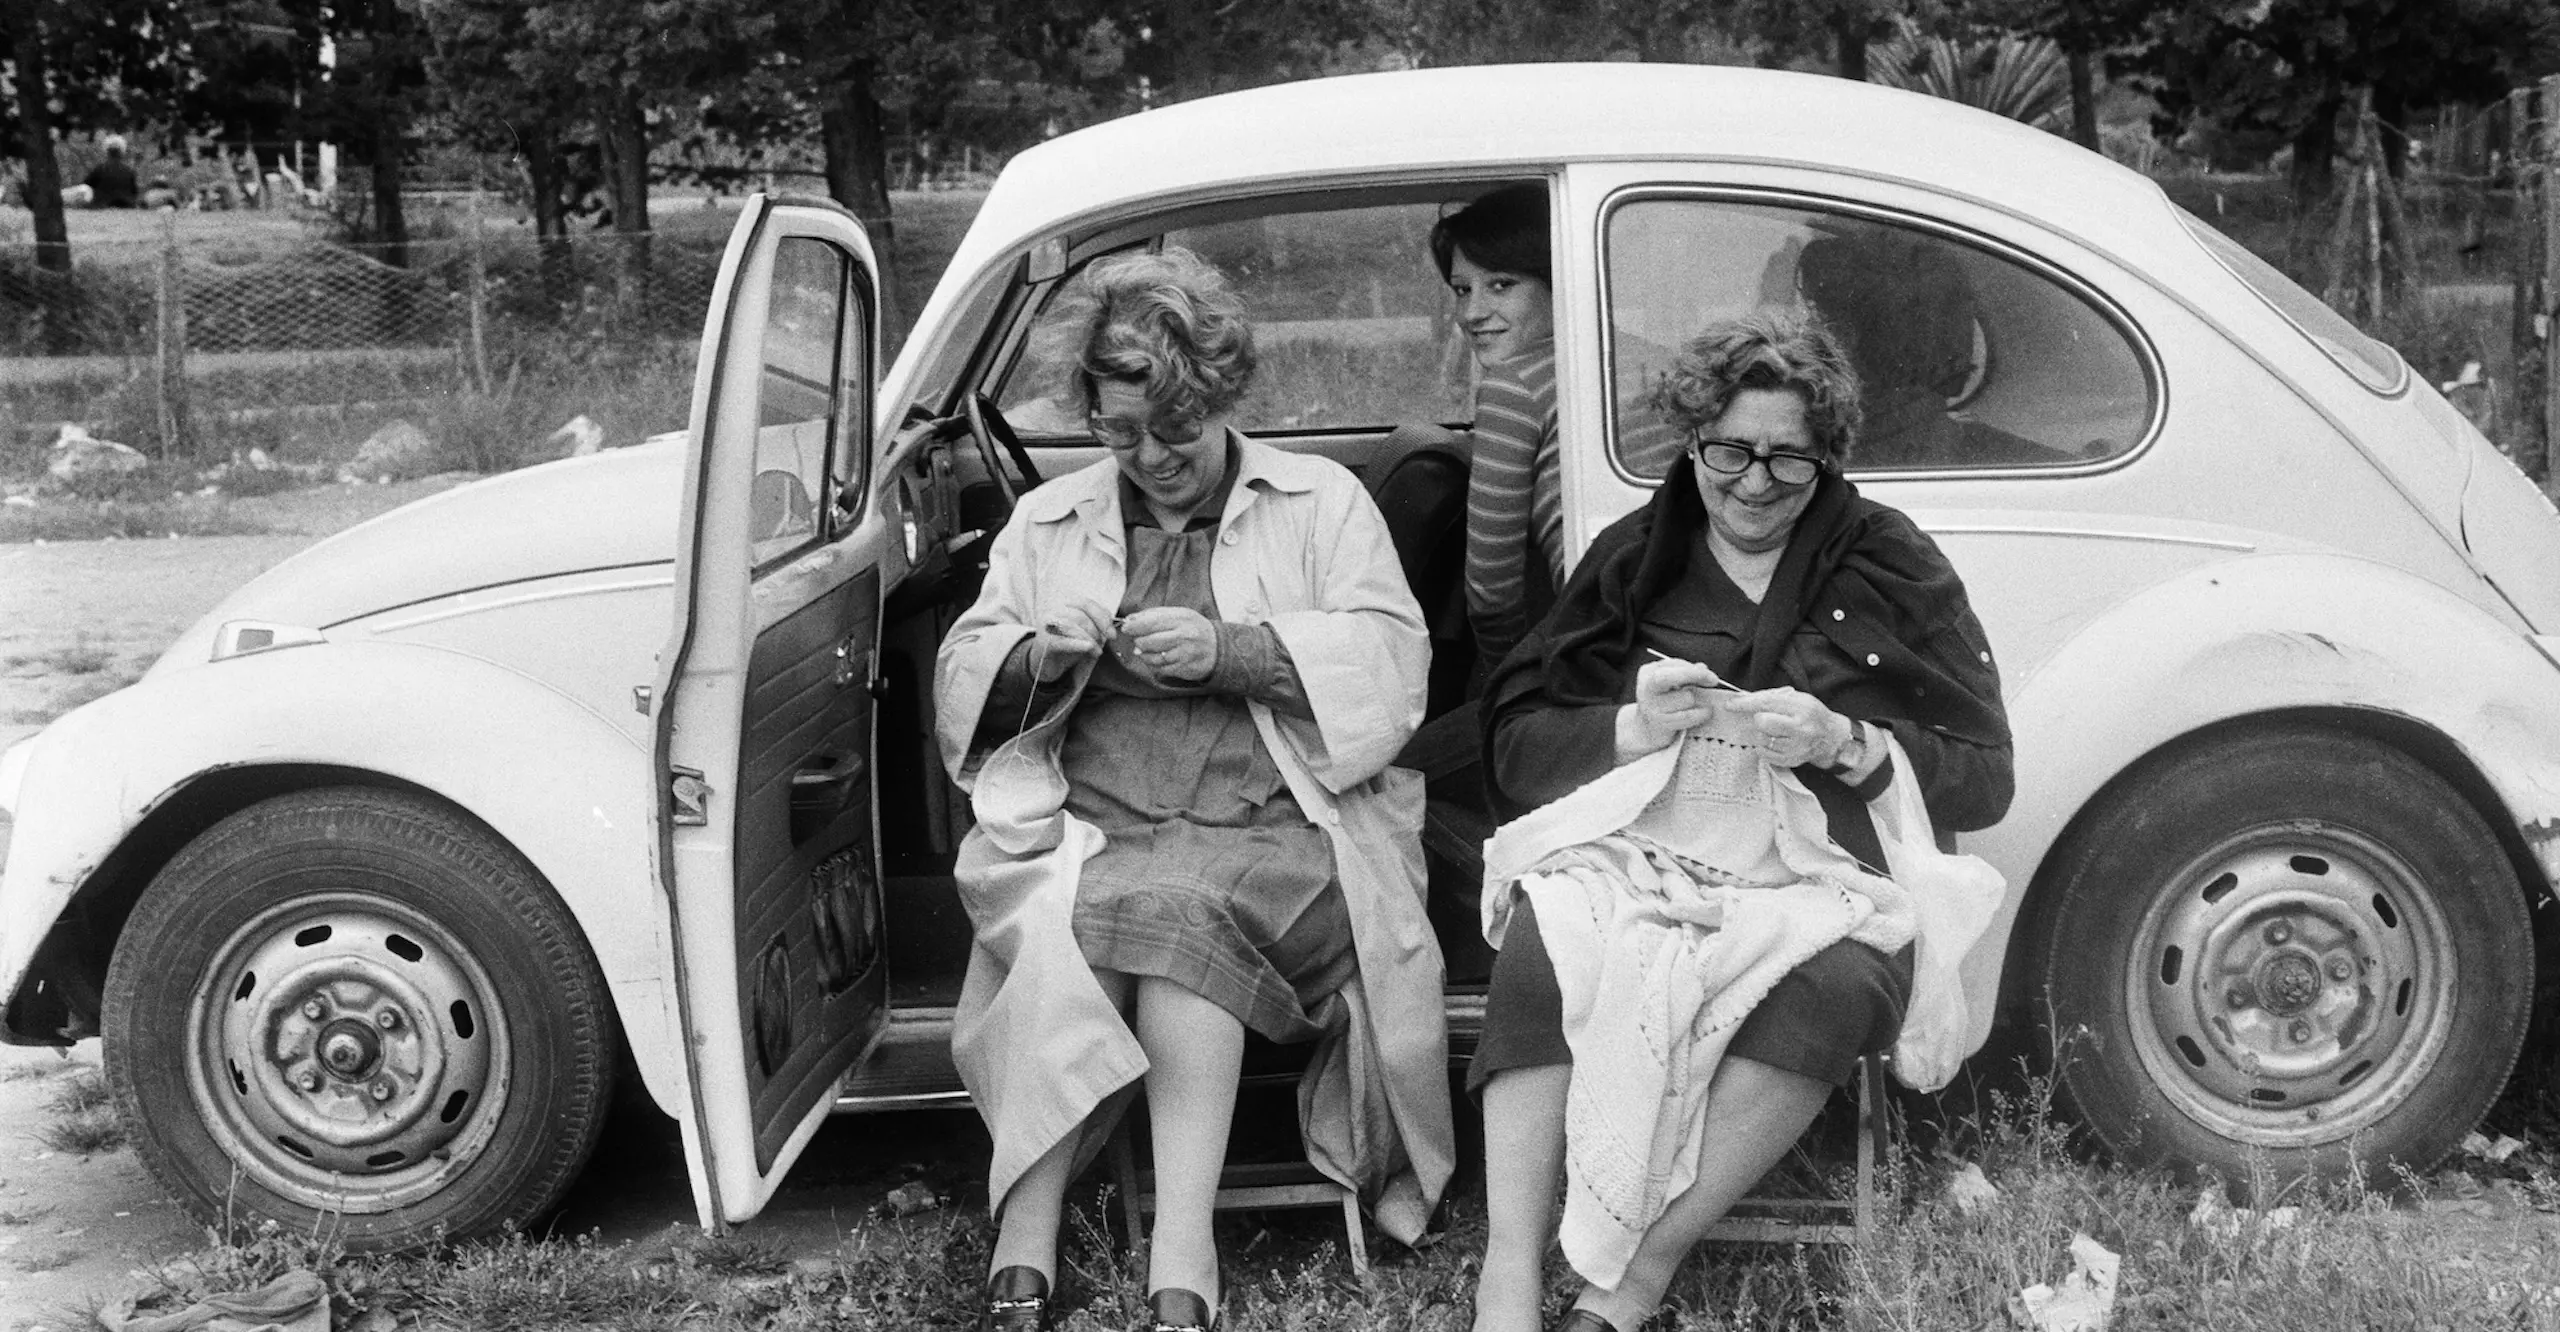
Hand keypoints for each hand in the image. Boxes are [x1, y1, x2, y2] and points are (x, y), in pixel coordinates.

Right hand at [1029, 604, 1111, 682]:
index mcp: (1064, 604)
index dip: (1102, 617)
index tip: (1112, 633)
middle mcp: (1054, 611)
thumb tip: (1111, 622)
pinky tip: (1088, 648)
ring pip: (1072, 626)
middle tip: (1104, 643)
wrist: (1046, 663)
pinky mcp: (1044, 642)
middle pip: (1080, 615)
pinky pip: (1063, 641)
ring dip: (1090, 639)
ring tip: (1097, 652)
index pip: (1086, 604)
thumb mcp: (1084, 630)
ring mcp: (1047, 626)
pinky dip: (1078, 644)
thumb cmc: (1067, 644)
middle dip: (1097, 630)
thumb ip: (1096, 622)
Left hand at [1118, 607, 1219, 682]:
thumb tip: (1130, 619)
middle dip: (1139, 642)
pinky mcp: (1184, 668)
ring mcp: (1185, 653)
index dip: (1135, 626)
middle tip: (1138, 641)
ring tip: (1146, 650)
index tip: (1125, 628)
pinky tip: (1158, 658)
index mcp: (1181, 619)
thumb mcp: (1178, 615)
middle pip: (1149, 641)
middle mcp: (1184, 636)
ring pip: (1153, 657)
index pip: (1151, 622)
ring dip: (1145, 655)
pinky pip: (1161, 668)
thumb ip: (1154, 615)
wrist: (1217, 648)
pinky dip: (1155, 664)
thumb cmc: (1192, 628)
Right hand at [1621, 657, 1726, 755]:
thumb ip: (1686, 673)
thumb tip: (1702, 668)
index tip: (1712, 676)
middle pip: (1672, 677)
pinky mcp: (1660, 723)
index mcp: (1648, 673)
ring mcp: (1651, 706)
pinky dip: (1700, 714)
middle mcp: (1646, 688)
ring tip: (1699, 705)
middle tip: (1714, 681)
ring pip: (1687, 697)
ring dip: (1698, 701)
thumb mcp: (1673, 684)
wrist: (1648, 730)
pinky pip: (1688, 715)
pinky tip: (1705, 713)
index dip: (1694, 669)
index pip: (1673, 664)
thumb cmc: (1666, 702)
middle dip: (1695, 675)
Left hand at [1729, 686, 1853, 767]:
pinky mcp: (1791, 761)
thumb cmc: (1810, 714)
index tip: (1729, 705)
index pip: (1767, 704)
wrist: (1830, 737)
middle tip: (1767, 719)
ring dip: (1763, 734)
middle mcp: (1800, 729)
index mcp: (1801, 708)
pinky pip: (1764, 754)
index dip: (1745, 704)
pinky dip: (1765, 746)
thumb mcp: (1796, 698)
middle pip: (1762, 723)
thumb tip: (1741, 700)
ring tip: (1776, 731)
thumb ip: (1770, 698)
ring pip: (1761, 739)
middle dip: (1759, 719)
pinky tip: (1776, 741)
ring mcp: (1796, 747)